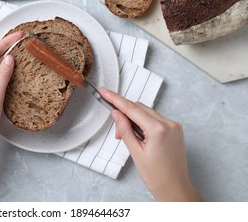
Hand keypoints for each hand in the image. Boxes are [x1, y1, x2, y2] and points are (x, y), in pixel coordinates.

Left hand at [0, 31, 22, 155]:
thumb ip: (2, 76)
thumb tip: (9, 58)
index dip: (5, 42)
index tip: (18, 35)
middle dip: (8, 48)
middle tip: (23, 40)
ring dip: (10, 61)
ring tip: (24, 53)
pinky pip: (2, 80)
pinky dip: (11, 75)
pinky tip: (19, 73)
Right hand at [100, 87, 201, 201]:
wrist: (175, 188)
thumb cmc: (156, 176)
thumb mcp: (135, 153)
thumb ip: (125, 130)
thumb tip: (116, 113)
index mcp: (158, 130)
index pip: (132, 108)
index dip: (116, 99)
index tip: (105, 91)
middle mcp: (169, 123)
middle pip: (140, 108)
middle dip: (125, 115)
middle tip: (117, 133)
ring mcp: (174, 125)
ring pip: (147, 112)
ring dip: (134, 119)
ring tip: (129, 138)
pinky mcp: (175, 128)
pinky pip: (155, 118)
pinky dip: (144, 122)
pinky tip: (140, 135)